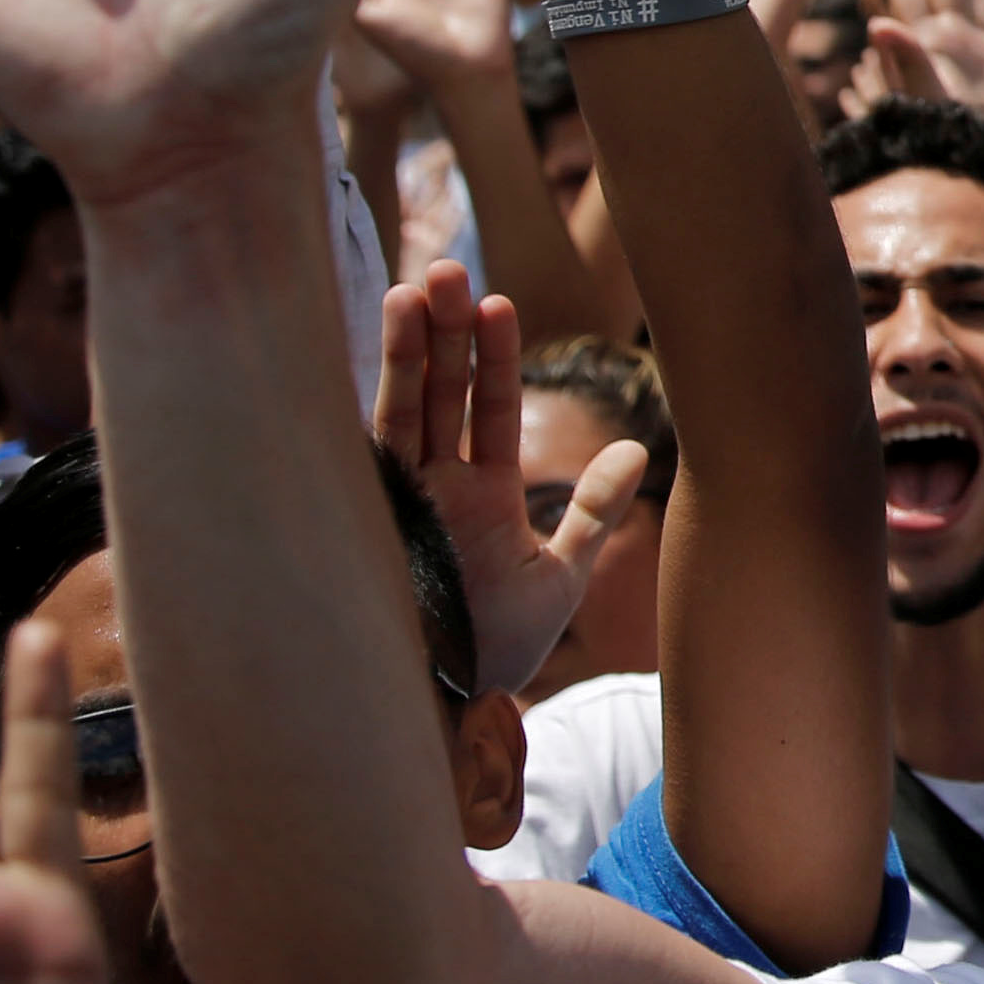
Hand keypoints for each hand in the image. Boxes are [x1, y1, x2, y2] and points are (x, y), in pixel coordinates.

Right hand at [372, 261, 641, 694]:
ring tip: (410, 291)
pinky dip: (355, 414)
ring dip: (402, 354)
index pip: (488, 406)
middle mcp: (434, 487)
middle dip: (440, 333)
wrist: (455, 713)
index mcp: (481, 491)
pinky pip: (357, 461)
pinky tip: (344, 367)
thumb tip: (640, 450)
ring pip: (397, 413)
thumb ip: (592, 512)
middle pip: (437, 393)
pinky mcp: (368, 527)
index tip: (495, 302)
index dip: (491, 355)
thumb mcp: (559, 577)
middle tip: (446, 270)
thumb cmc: (500, 650)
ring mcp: (398, 504)